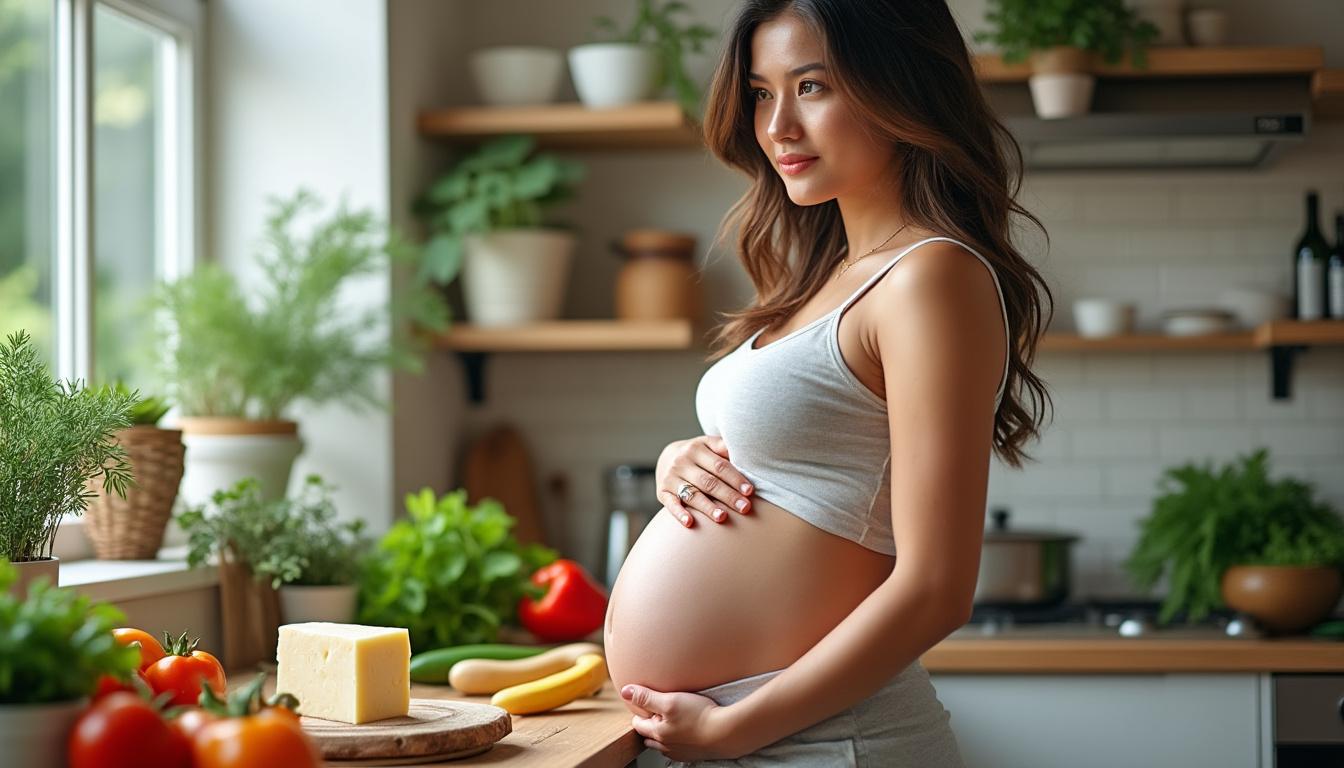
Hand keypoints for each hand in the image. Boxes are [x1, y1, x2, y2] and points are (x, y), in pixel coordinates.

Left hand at [621, 683, 745, 761]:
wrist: (726, 732)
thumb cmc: (700, 716)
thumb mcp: (669, 701)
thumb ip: (646, 697)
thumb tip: (625, 692)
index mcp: (657, 733)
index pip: (638, 723)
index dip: (641, 711)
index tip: (646, 703)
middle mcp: (665, 746)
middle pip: (650, 735)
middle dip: (650, 724)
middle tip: (658, 711)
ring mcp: (680, 752)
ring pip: (664, 743)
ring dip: (665, 732)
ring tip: (673, 720)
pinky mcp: (694, 753)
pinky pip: (680, 747)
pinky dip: (679, 739)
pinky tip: (688, 729)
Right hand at [656, 436, 753, 527]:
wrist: (668, 458)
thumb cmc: (699, 455)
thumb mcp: (709, 444)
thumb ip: (724, 447)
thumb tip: (745, 453)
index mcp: (697, 449)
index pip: (720, 466)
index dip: (735, 479)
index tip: (749, 491)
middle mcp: (682, 462)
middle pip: (708, 482)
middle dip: (728, 496)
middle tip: (744, 508)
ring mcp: (671, 477)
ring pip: (692, 494)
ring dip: (708, 507)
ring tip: (722, 517)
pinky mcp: (662, 492)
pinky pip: (671, 504)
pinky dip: (679, 513)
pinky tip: (690, 522)